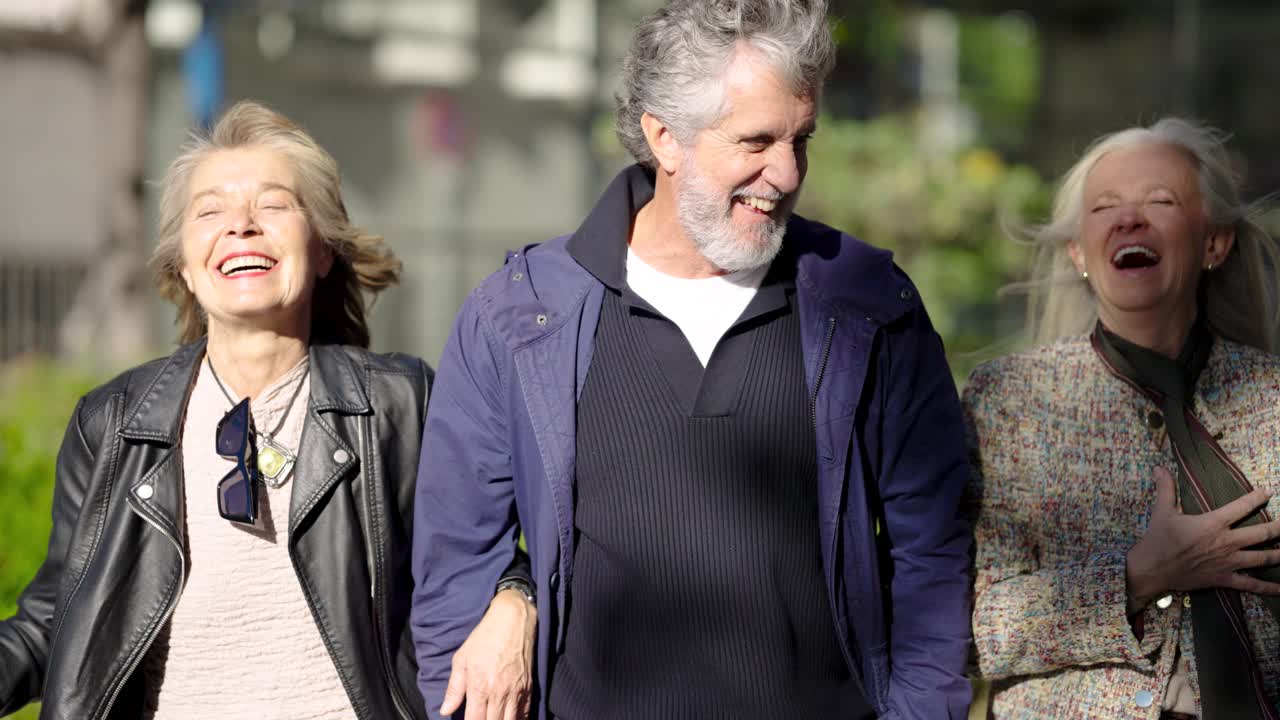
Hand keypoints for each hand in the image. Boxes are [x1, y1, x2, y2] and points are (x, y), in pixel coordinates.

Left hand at [440, 588, 536, 719]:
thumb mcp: (462, 659)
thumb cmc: (485, 638)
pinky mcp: (528, 687)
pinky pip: (525, 713)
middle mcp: (498, 693)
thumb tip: (445, 710)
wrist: (512, 620)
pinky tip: (510, 719)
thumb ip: (454, 688)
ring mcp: (516, 692)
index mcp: (479, 687)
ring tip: (493, 719)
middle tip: (480, 719)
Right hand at [1126, 467, 1279, 612]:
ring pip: (1263, 558)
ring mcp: (1228, 562)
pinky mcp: (1224, 578)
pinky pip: (1251, 584)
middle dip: (1279, 527)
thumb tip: (1160, 468)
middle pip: (1262, 533)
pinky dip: (1268, 587)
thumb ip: (1166, 489)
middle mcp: (1226, 542)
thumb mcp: (1162, 511)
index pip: (1242, 507)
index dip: (1257, 498)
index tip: (1267, 493)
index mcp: (1213, 523)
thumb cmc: (1158, 539)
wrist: (1152, 569)